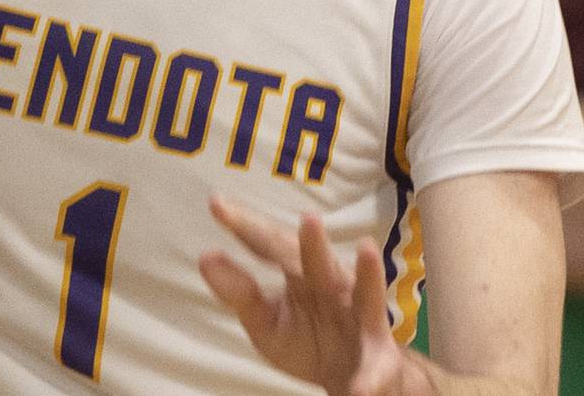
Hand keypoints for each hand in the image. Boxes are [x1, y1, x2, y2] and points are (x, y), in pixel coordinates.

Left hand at [201, 200, 428, 395]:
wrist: (354, 381)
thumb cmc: (307, 340)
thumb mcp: (266, 321)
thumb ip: (239, 292)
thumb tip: (205, 258)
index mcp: (300, 274)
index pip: (270, 246)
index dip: (245, 226)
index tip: (216, 205)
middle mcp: (332, 286)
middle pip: (320, 263)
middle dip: (315, 245)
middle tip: (309, 220)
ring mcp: (360, 319)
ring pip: (365, 296)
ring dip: (367, 276)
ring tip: (367, 250)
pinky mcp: (378, 359)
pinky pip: (374, 370)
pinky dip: (367, 381)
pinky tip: (359, 388)